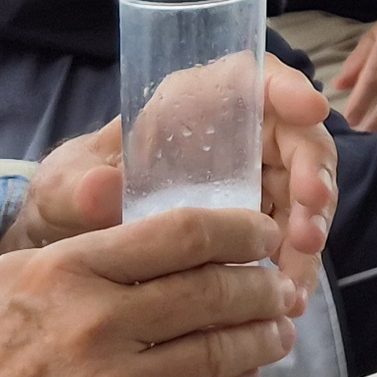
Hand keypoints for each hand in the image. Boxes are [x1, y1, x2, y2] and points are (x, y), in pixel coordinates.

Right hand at [0, 206, 301, 376]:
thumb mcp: (8, 286)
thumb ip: (81, 253)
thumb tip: (162, 231)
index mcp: (65, 273)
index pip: (182, 233)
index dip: (239, 229)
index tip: (263, 233)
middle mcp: (95, 324)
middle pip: (214, 289)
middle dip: (263, 284)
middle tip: (284, 284)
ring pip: (221, 349)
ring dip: (263, 337)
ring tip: (279, 329)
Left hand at [3, 63, 336, 272]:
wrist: (72, 242)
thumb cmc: (72, 192)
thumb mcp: (64, 184)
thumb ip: (78, 184)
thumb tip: (100, 190)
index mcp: (195, 102)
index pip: (254, 78)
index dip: (288, 87)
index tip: (310, 108)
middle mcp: (236, 134)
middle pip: (295, 139)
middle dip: (312, 180)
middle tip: (306, 230)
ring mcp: (252, 178)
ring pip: (303, 193)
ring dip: (308, 234)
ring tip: (296, 281)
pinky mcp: (256, 222)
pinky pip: (289, 237)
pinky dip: (295, 266)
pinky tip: (290, 298)